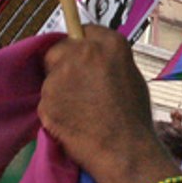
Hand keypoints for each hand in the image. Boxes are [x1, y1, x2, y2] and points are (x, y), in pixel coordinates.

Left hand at [40, 28, 164, 182]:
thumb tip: (92, 59)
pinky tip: (72, 122)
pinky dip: (55, 109)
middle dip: (62, 63)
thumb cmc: (135, 117)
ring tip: (79, 110)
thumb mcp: (131, 76)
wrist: (124, 152)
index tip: (81, 56)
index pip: (83, 30)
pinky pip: (47, 101)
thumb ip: (108, 61)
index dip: (81, 45)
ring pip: (50, 76)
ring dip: (59, 88)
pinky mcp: (46, 100)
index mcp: (109, 45)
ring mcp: (60, 76)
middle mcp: (82, 53)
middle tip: (75, 84)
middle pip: (58, 49)